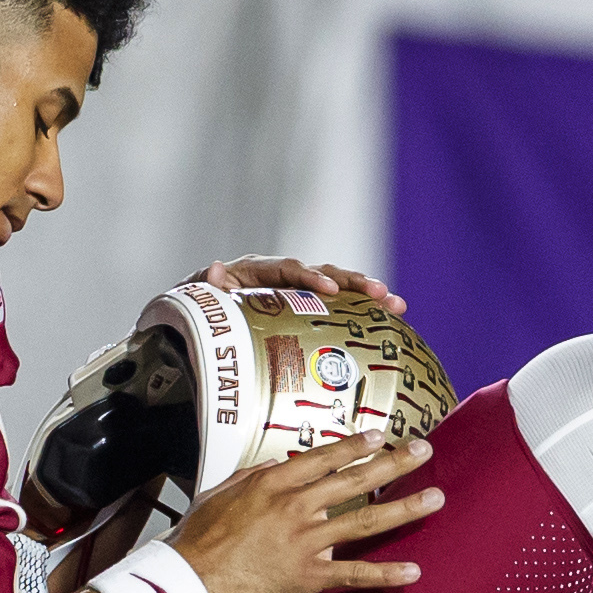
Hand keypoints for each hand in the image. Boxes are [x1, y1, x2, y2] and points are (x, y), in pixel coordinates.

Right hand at [163, 431, 439, 592]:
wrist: (187, 579)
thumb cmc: (198, 537)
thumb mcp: (222, 492)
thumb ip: (254, 476)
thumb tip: (276, 464)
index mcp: (275, 482)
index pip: (325, 457)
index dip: (356, 445)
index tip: (381, 435)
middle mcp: (296, 506)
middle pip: (355, 481)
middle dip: (394, 464)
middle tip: (423, 451)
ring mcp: (305, 541)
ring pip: (365, 521)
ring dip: (404, 509)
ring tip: (436, 498)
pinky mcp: (307, 577)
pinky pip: (353, 574)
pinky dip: (385, 574)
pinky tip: (413, 571)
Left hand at [191, 254, 405, 316]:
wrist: (195, 322)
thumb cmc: (195, 311)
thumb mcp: (195, 298)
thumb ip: (206, 287)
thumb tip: (216, 270)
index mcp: (256, 271)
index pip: (288, 269)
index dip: (310, 278)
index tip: (329, 290)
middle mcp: (281, 277)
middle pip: (323, 273)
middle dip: (353, 283)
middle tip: (381, 293)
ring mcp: (296, 294)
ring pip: (337, 289)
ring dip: (367, 296)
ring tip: (397, 305)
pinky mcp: (304, 311)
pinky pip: (335, 309)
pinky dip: (360, 315)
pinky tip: (389, 322)